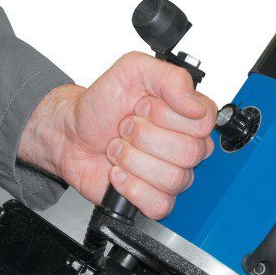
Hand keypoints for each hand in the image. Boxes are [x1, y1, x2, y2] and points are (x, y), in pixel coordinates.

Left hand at [19, 52, 216, 218]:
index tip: (142, 108)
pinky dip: (132, 188)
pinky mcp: (154, 198)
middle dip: (144, 138)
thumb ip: (171, 78)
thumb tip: (196, 106)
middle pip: (189, 153)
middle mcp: (183, 146)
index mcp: (185, 116)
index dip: (168, 116)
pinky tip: (118, 174)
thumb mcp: (132, 71)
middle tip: (125, 129)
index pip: (203, 122)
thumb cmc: (101, 105)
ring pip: (173, 178)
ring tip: (118, 149)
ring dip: (133, 161)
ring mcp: (170, 174)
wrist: (71, 134)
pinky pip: (160, 203)